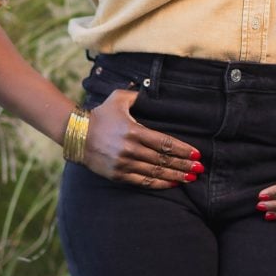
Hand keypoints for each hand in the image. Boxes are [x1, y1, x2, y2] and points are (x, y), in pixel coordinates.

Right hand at [83, 88, 203, 188]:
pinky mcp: (118, 174)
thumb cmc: (100, 115)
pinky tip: (172, 184)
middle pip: (163, 159)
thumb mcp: (117, 99)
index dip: (182, 149)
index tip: (197, 154)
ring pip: (155, 172)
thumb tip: (151, 91)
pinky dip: (159, 184)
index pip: (164, 143)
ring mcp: (124, 163)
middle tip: (199, 168)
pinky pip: (142, 181)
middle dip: (184, 164)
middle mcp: (130, 149)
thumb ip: (137, 95)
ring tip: (191, 177)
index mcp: (133, 131)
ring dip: (175, 176)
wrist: (76, 135)